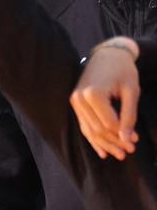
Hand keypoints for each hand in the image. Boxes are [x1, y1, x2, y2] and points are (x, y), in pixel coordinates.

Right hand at [71, 37, 140, 159]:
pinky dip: (93, 138)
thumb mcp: (131, 91)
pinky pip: (84, 125)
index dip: (123, 135)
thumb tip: (126, 138)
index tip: (136, 141)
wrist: (107, 54)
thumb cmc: (123, 70)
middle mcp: (79, 99)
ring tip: (118, 154)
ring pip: (89, 130)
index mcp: (93, 94)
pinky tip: (101, 151)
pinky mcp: (75, 103)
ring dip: (104, 144)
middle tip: (129, 152)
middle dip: (114, 142)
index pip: (109, 123)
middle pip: (98, 129)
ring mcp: (74, 101)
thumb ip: (129, 115)